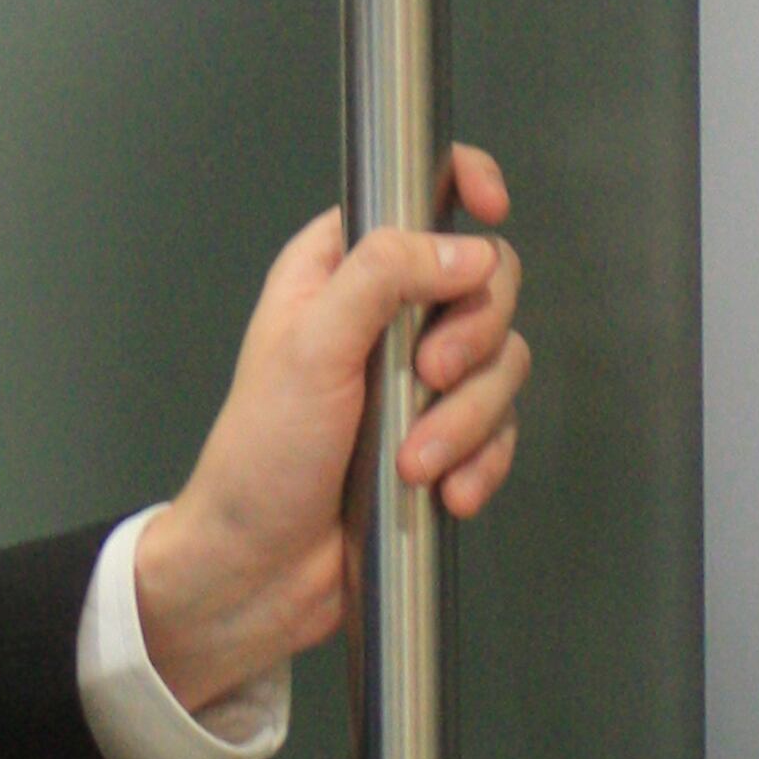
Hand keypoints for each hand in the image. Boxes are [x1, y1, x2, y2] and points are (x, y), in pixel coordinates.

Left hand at [131, 146, 527, 723]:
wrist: (258, 571)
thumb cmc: (259, 458)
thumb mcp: (311, 348)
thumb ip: (385, 278)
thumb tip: (467, 248)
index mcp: (338, 271)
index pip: (417, 195)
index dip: (465, 188)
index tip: (492, 212)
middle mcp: (385, 316)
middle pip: (485, 281)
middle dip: (472, 337)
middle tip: (429, 377)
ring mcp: (419, 381)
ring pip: (500, 364)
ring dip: (468, 420)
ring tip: (415, 465)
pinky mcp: (444, 440)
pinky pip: (501, 432)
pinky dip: (481, 463)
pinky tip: (445, 494)